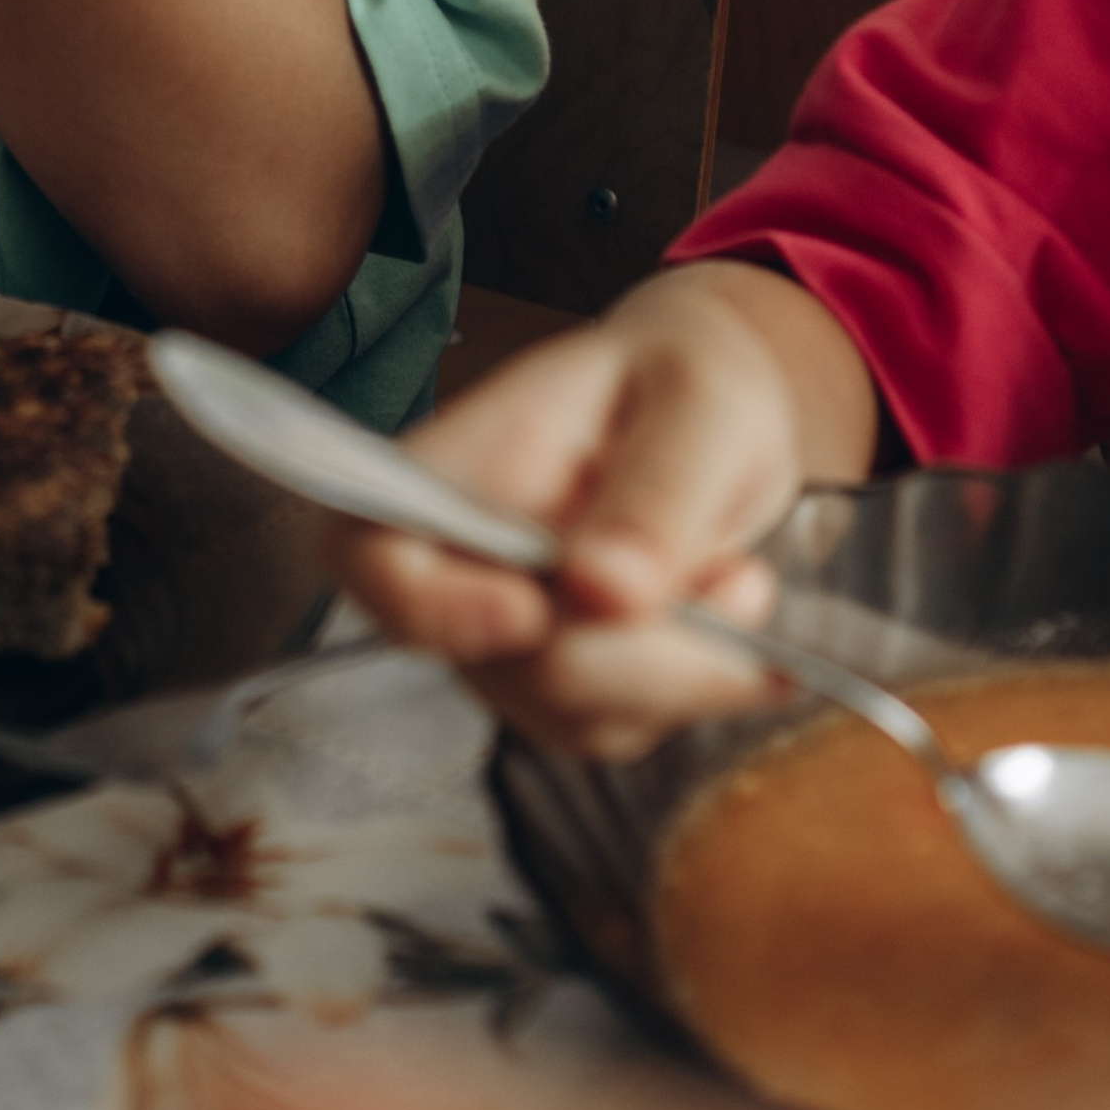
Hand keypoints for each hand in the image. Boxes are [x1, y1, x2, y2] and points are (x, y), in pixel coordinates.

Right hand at [330, 262, 874, 757]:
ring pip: (573, 712)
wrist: (712, 418)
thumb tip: (605, 594)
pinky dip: (698, 685)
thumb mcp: (699, 409)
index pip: (367, 552)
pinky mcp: (557, 684)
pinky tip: (725, 612)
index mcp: (457, 466)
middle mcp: (459, 560)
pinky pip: (619, 727)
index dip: (423, 605)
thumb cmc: (688, 382)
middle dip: (641, 653)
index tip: (529, 611)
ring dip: (685, 669)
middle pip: (508, 662)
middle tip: (742, 587)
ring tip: (737, 576)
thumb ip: (655, 494)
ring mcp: (501, 634)